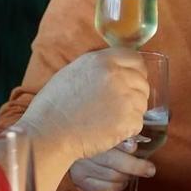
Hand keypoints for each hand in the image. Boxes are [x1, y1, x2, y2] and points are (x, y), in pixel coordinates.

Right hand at [15, 50, 149, 190]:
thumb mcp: (73, 72)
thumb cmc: (53, 106)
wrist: (49, 132)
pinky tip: (109, 131)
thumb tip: (115, 68)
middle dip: (134, 94)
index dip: (135, 71)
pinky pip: (137, 123)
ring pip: (142, 104)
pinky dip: (127, 129)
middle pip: (142, 82)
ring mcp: (125, 98)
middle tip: (116, 107)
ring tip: (108, 120)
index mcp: (102, 60)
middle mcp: (116, 75)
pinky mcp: (128, 120)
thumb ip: (98, 67)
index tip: (131, 81)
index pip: (134, 58)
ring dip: (130, 112)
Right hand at [67, 144, 154, 190]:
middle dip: (136, 167)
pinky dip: (118, 186)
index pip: (111, 142)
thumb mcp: (104, 132)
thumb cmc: (92, 139)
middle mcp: (84, 153)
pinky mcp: (82, 182)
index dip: (126, 145)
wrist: (66, 148)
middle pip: (113, 162)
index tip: (135, 147)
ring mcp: (81, 169)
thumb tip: (135, 143)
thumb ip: (119, 136)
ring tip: (133, 172)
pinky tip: (122, 181)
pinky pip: (106, 189)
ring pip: (112, 177)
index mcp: (91, 136)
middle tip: (149, 169)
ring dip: (127, 177)